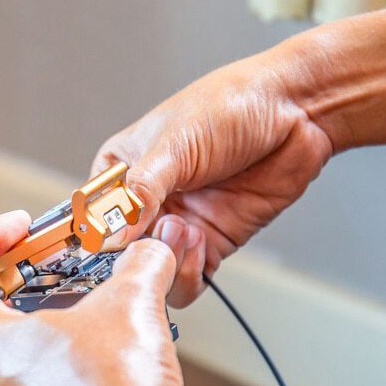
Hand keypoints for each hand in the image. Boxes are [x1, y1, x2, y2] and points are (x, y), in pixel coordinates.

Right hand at [92, 54, 332, 306]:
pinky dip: (188, 274)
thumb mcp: (175, 142)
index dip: (94, 234)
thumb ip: (143, 189)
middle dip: (133, 252)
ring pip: (151, 270)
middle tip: (151, 238)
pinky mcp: (210, 244)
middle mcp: (145, 202)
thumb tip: (114, 232)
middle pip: (118, 252)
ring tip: (183, 232)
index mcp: (121, 170)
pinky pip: (187, 279)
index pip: (90, 214)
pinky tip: (200, 244)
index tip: (106, 240)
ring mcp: (177, 225)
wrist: (295, 111)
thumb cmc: (229, 106)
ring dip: (163, 262)